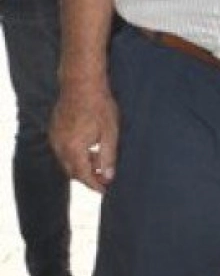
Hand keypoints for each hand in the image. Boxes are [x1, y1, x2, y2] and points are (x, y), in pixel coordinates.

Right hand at [51, 79, 120, 193]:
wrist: (81, 84)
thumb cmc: (99, 106)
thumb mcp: (110, 133)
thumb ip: (108, 156)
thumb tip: (109, 176)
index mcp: (73, 149)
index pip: (82, 176)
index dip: (94, 185)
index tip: (105, 191)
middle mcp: (60, 146)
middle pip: (72, 171)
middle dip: (88, 177)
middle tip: (104, 179)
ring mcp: (54, 138)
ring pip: (67, 161)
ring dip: (82, 165)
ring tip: (99, 162)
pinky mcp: (54, 131)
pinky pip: (63, 150)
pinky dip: (75, 155)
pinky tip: (89, 149)